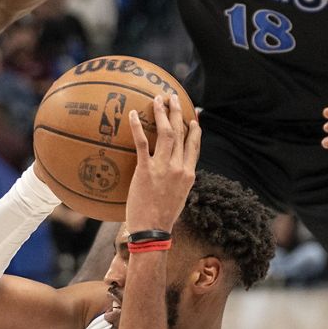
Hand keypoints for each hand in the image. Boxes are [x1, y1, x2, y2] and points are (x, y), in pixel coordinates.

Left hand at [124, 94, 200, 232]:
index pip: (194, 146)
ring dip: (162, 113)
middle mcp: (180, 167)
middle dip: (178, 112)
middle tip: (173, 97)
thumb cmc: (162, 217)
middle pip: (181, 133)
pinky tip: (132, 114)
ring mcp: (164, 167)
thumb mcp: (178, 197)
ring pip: (167, 132)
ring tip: (158, 99)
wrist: (153, 230)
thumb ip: (178, 182)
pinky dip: (138, 126)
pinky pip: (142, 142)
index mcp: (189, 174)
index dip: (195, 129)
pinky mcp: (146, 170)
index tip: (194, 117)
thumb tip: (174, 173)